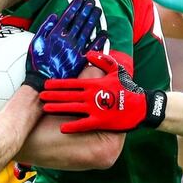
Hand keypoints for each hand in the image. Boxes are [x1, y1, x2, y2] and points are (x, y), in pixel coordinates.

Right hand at [23, 0, 106, 90]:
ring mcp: (76, 49)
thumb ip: (45, 28)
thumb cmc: (37, 63)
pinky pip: (93, 48)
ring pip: (87, 31)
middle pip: (80, 21)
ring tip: (98, 10)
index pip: (68, 16)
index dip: (75, 7)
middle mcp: (68, 39)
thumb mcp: (35, 42)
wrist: (42, 82)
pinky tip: (104, 33)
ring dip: (93, 19)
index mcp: (56, 34)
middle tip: (92, 2)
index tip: (81, 0)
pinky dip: (99, 40)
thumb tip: (54, 16)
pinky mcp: (81, 60)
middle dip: (86, 10)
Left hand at [40, 50, 166, 132]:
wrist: (142, 106)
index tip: (46, 84)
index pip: (72, 83)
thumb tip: (88, 54)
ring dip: (58, 108)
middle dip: (53, 95)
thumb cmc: (128, 88)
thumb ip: (102, 61)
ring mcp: (96, 109)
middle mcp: (92, 96)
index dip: (57, 84)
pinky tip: (62, 128)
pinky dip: (72, 126)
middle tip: (40, 96)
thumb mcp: (117, 70)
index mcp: (94, 84)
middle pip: (68, 95)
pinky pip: (83, 124)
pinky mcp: (101, 121)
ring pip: (72, 108)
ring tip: (45, 108)